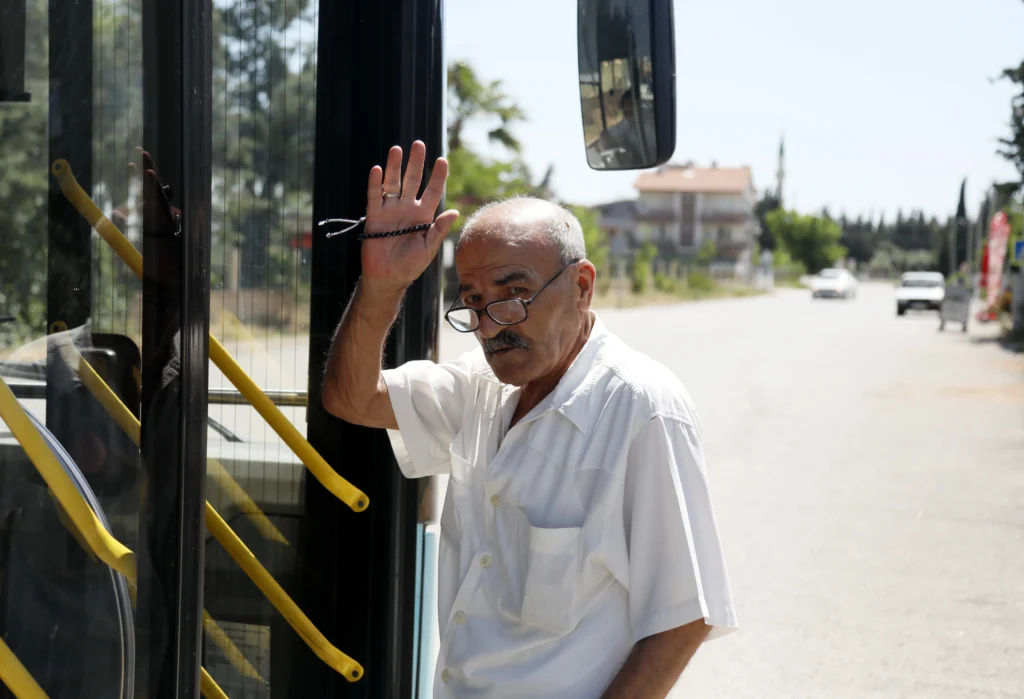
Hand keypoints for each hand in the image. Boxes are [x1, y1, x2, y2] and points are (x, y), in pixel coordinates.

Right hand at [361, 141, 458, 289]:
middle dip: (416, 163)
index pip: (433, 191)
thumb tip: (455, 212)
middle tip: (418, 144)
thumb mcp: (429, 248)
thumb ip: (439, 229)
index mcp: (423, 216)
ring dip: (395, 167)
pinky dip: (375, 184)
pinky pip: (375, 197)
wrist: (388, 278)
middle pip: (412, 181)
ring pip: (393, 184)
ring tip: (397, 149)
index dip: (437, 176)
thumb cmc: (411, 266)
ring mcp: (390, 211)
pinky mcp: (375, 216)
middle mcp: (407, 209)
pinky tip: (378, 169)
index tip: (442, 160)